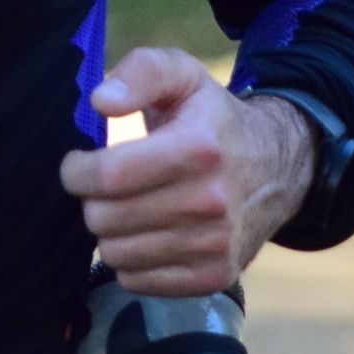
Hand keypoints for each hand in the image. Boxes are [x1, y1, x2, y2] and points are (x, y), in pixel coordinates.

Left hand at [57, 47, 313, 294]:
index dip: (76, 171)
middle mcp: (210, 202)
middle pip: (105, 218)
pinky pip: (136, 281)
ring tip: (126, 208)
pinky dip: (129, 261)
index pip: (107, 175)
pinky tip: (145, 234)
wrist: (277, 167)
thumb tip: (102, 101)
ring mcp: (214, 245)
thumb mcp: (182, 76)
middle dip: (91, 200)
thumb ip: (140, 72)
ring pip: (115, 254)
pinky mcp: (213, 277)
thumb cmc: (212, 119)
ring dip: (109, 231)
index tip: (79, 165)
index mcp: (198, 147)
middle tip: (106, 187)